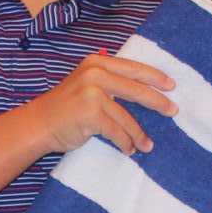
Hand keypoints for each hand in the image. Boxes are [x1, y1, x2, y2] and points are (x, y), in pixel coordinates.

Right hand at [34, 52, 176, 157]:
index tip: (171, 86)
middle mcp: (96, 74)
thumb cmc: (66, 107)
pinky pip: (116, 131)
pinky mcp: (90, 115)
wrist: (38, 123)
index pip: (133, 68)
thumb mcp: (87, 84)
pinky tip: (129, 149)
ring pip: (127, 117)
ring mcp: (92, 94)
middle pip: (136, 89)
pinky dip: (125, 142)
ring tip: (148, 145)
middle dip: (157, 102)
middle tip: (173, 111)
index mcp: (98, 63)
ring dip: (139, 134)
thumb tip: (145, 89)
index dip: (154, 77)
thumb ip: (110, 81)